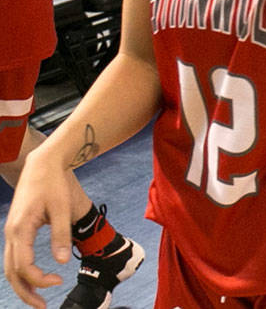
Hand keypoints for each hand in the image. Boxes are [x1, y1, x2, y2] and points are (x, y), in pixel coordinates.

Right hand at [4, 149, 72, 307]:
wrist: (42, 165)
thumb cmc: (53, 184)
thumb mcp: (61, 208)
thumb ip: (61, 235)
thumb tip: (61, 262)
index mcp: (20, 229)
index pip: (24, 265)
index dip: (39, 279)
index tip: (59, 280)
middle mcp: (10, 233)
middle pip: (12, 272)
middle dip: (26, 291)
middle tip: (43, 307)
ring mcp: (11, 232)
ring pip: (10, 266)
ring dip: (22, 284)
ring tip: (38, 299)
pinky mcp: (16, 230)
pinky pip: (14, 257)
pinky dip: (21, 271)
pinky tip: (34, 278)